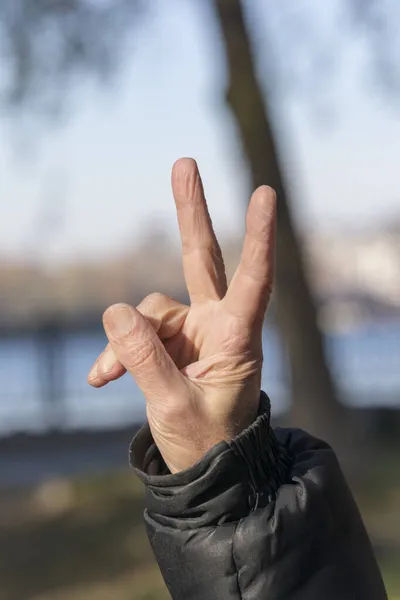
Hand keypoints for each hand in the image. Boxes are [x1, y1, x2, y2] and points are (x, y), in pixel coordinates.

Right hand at [88, 158, 275, 472]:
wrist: (204, 465)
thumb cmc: (206, 441)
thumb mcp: (172, 407)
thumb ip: (145, 360)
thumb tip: (116, 311)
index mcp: (237, 340)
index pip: (254, 282)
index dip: (257, 239)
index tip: (265, 193)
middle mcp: (216, 325)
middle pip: (203, 260)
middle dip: (191, 214)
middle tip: (184, 163)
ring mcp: (191, 330)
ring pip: (148, 311)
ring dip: (125, 342)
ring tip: (108, 375)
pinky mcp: (169, 341)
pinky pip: (135, 332)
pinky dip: (117, 352)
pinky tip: (101, 377)